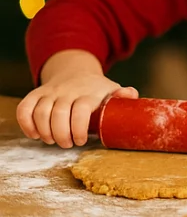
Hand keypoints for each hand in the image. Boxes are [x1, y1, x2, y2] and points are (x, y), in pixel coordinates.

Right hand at [17, 49, 137, 147]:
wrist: (75, 72)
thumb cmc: (96, 90)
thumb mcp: (112, 90)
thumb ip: (122, 95)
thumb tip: (132, 94)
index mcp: (89, 92)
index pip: (81, 109)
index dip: (79, 128)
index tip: (81, 141)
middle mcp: (67, 90)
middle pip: (58, 113)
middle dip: (61, 134)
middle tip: (67, 144)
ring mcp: (50, 92)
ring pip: (40, 112)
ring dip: (44, 131)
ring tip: (52, 141)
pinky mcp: (36, 94)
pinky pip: (25, 108)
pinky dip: (26, 123)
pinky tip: (35, 135)